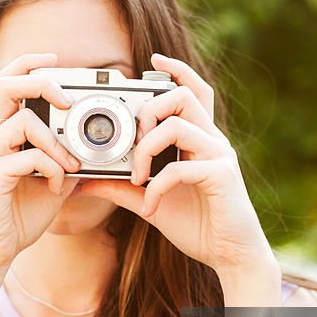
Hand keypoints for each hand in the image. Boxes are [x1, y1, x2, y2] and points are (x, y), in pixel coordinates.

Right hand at [0, 53, 80, 271]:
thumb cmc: (19, 216)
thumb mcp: (52, 182)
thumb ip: (66, 160)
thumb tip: (94, 147)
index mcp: (2, 134)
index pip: (8, 83)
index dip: (29, 64)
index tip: (54, 61)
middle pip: (6, 85)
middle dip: (42, 84)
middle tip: (68, 101)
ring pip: (24, 122)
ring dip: (57, 142)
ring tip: (71, 165)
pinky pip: (28, 158)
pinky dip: (52, 168)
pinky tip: (58, 185)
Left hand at [80, 53, 277, 283]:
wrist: (231, 256)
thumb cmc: (198, 225)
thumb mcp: (151, 202)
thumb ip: (121, 187)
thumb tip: (84, 181)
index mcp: (199, 139)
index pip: (193, 90)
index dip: (176, 69)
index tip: (153, 60)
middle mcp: (212, 140)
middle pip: (183, 95)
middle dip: (149, 110)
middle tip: (133, 142)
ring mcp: (219, 156)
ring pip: (178, 124)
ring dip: (147, 148)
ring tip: (137, 178)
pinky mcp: (222, 177)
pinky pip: (180, 168)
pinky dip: (157, 188)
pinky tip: (150, 208)